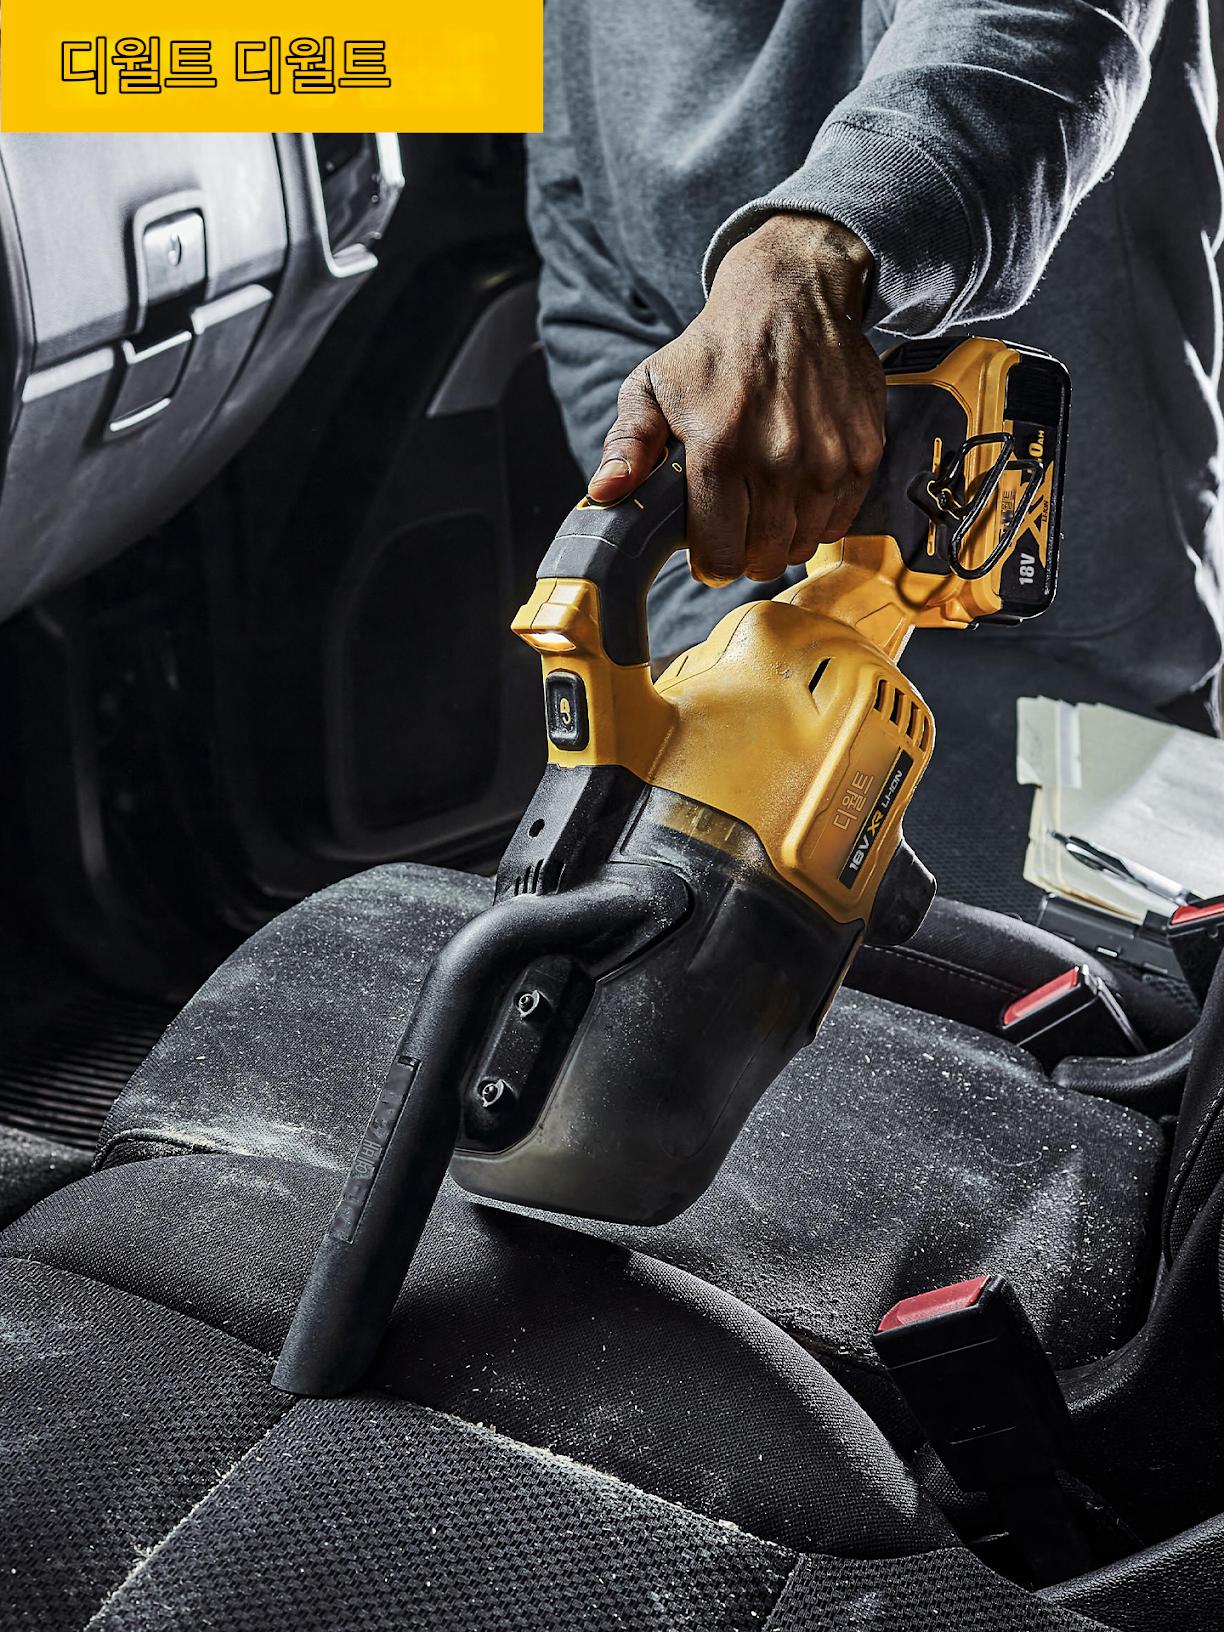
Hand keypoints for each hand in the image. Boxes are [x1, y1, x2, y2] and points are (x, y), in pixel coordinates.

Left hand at [588, 214, 884, 585]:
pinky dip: (818, 518)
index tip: (707, 550)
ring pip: (802, 545)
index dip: (709, 562)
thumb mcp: (651, 386)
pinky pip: (840, 521)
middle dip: (745, 554)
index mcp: (720, 448)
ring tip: (765, 507)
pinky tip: (798, 491)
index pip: (719, 554)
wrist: (790, 294)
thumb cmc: (715, 347)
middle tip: (737, 529)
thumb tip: (605, 493)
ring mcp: (827, 459)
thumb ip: (627, 445)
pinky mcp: (864, 452)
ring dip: (782, 538)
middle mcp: (778, 459)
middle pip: (764, 559)